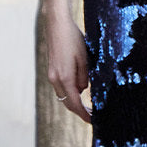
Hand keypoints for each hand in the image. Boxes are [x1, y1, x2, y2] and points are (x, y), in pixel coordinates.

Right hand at [42, 0, 90, 122]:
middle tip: (93, 116)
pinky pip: (61, 88)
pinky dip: (70, 93)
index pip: (75, 103)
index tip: (94, 121)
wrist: (57, 25)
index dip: (84, 114)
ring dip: (75, 102)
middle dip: (80, 111)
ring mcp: (52, 75)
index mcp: (64, 78)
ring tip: (89, 106)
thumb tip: (83, 90)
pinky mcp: (52, 70)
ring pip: (64, 96)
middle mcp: (55, 79)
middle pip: (67, 103)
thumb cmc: (73, 39)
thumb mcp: (85, 58)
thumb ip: (85, 77)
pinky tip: (80, 92)